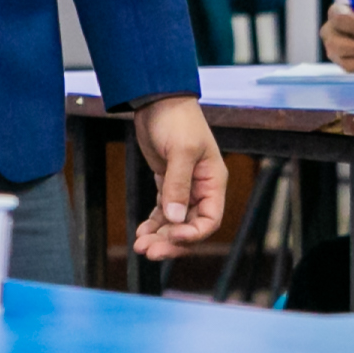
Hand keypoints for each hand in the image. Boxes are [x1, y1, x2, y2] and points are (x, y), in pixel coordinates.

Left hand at [132, 95, 228, 257]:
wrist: (158, 100)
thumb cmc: (177, 120)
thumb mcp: (181, 151)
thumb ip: (178, 185)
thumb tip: (174, 218)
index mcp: (213, 181)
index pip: (210, 220)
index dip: (192, 234)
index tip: (172, 237)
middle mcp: (201, 188)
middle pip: (190, 226)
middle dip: (171, 242)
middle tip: (149, 252)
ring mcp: (184, 187)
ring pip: (175, 222)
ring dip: (159, 236)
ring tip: (140, 246)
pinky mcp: (167, 183)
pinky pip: (163, 211)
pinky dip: (154, 223)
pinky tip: (141, 232)